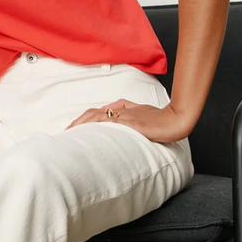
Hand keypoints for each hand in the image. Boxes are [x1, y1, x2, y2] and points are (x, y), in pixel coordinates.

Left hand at [64, 98, 190, 142]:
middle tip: (66, 132)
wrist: (174, 120)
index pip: (97, 113)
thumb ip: (130, 115)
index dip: (83, 120)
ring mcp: (124, 115)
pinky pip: (108, 121)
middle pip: (92, 113)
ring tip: (71, 133)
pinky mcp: (128, 122)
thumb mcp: (142, 115)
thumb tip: (118, 121)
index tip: (73, 130)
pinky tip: (87, 131)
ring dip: (82, 124)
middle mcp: (120, 110)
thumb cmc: (160, 119)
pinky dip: (95, 125)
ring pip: (96, 116)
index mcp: (122, 108)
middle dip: (78, 123)